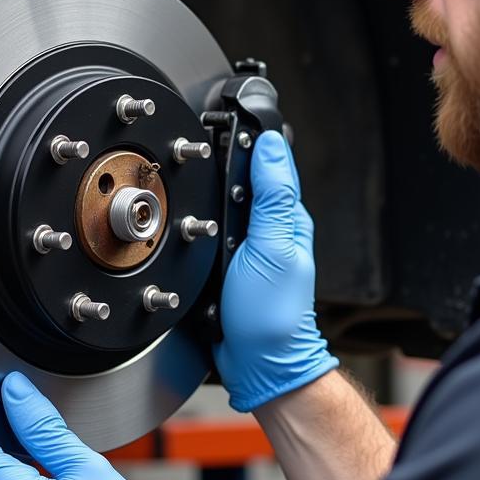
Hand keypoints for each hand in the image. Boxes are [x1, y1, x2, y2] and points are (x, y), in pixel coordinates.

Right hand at [214, 130, 338, 411]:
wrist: (259, 365)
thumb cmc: (273, 315)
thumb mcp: (273, 246)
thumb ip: (273, 196)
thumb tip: (271, 145)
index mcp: (286, 217)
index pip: (271, 163)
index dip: (252, 138)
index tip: (233, 115)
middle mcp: (269, 228)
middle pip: (245, 180)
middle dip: (227, 162)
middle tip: (209, 136)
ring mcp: (248, 246)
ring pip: (225, 205)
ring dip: (212, 193)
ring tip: (198, 164)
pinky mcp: (227, 265)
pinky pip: (212, 234)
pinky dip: (202, 224)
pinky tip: (193, 215)